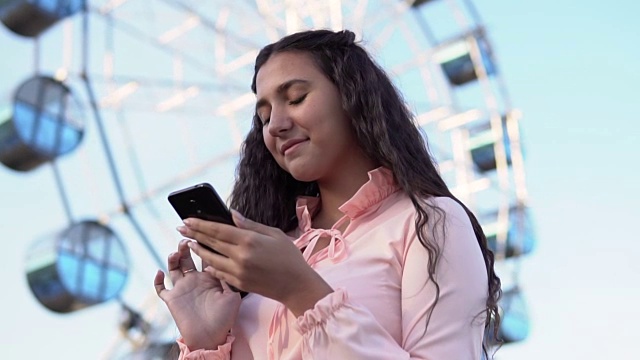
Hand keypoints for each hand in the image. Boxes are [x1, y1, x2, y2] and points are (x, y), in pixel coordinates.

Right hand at [154, 239, 240, 349]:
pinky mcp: (172, 299)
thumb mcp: (232, 296)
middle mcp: (195, 280)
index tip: (201, 235)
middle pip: (187, 257)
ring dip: (173, 258)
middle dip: (185, 247)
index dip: (202, 246)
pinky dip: (157, 280)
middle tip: (186, 240)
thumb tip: (222, 263)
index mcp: (209, 277)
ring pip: (173, 268)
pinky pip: (160, 288)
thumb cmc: (225, 319)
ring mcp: (182, 288)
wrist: (211, 337)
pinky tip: (160, 272)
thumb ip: (227, 279)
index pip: (204, 256)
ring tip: (176, 252)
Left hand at [178, 211, 332, 315]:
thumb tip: (231, 214)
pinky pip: (219, 273)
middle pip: (212, 243)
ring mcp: (238, 272)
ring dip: (199, 250)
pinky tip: (205, 261)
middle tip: (181, 227)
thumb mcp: (274, 234)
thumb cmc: (289, 257)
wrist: (296, 285)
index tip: (188, 219)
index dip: (201, 224)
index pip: (218, 230)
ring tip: (189, 242)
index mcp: (250, 241)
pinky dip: (211, 266)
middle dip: (194, 234)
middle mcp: (241, 256)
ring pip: (211, 259)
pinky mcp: (239, 284)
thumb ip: (251, 225)